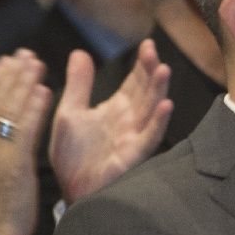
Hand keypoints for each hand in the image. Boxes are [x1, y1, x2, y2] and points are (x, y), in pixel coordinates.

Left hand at [48, 41, 173, 203]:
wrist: (69, 190)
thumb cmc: (73, 156)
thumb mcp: (69, 113)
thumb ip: (79, 85)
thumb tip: (80, 52)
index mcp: (116, 109)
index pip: (135, 82)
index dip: (141, 65)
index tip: (147, 44)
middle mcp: (129, 121)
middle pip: (145, 92)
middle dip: (150, 71)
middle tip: (153, 51)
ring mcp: (133, 138)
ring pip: (151, 110)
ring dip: (158, 91)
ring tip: (163, 69)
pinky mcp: (132, 155)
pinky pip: (149, 137)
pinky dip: (158, 122)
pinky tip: (165, 106)